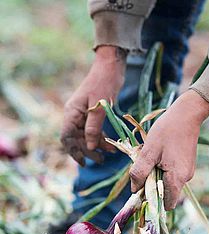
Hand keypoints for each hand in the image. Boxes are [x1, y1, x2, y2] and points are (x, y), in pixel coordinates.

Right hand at [61, 46, 125, 165]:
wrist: (110, 67)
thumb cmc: (104, 83)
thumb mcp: (100, 106)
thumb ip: (94, 127)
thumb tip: (90, 147)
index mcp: (72, 112)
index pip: (67, 137)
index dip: (73, 151)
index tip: (83, 162)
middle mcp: (74, 115)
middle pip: (76, 140)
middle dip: (88, 151)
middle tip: (101, 160)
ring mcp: (82, 116)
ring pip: (86, 137)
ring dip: (97, 147)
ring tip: (109, 154)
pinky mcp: (91, 115)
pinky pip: (94, 131)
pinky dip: (102, 139)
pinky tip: (111, 146)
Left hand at [130, 90, 208, 209]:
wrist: (187, 113)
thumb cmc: (167, 131)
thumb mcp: (148, 152)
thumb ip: (140, 172)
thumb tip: (134, 189)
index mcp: (177, 179)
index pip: (166, 204)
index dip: (153, 202)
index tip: (141, 192)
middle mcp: (185, 179)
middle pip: (166, 194)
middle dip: (152, 186)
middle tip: (143, 169)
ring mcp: (187, 172)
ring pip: (168, 183)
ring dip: (156, 176)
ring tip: (152, 158)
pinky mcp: (187, 165)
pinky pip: (172, 174)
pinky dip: (163, 170)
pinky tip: (159, 155)